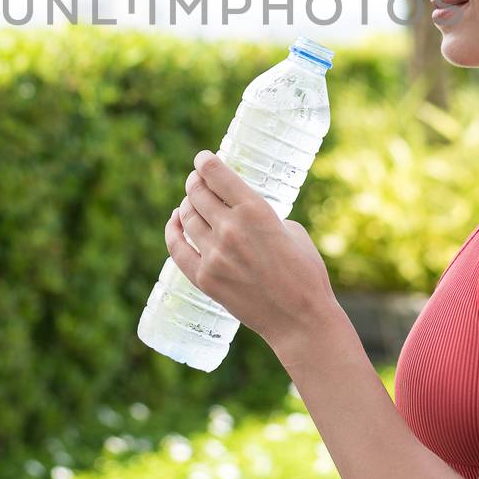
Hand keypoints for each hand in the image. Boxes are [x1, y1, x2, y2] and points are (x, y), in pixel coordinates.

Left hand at [165, 149, 336, 354]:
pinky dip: (173, 230)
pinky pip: (177, 248)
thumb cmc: (305, 273)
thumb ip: (263, 216)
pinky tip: (175, 221)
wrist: (301, 320)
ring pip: (187, 217)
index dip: (205, 162)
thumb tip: (242, 212)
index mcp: (255, 210)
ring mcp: (214, 255)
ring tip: (191, 201)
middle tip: (197, 179)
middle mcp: (230, 228)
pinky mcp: (205, 279)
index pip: (216, 174)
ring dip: (188, 204)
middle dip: (195, 181)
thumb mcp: (292, 230)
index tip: (202, 159)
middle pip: (197, 193)